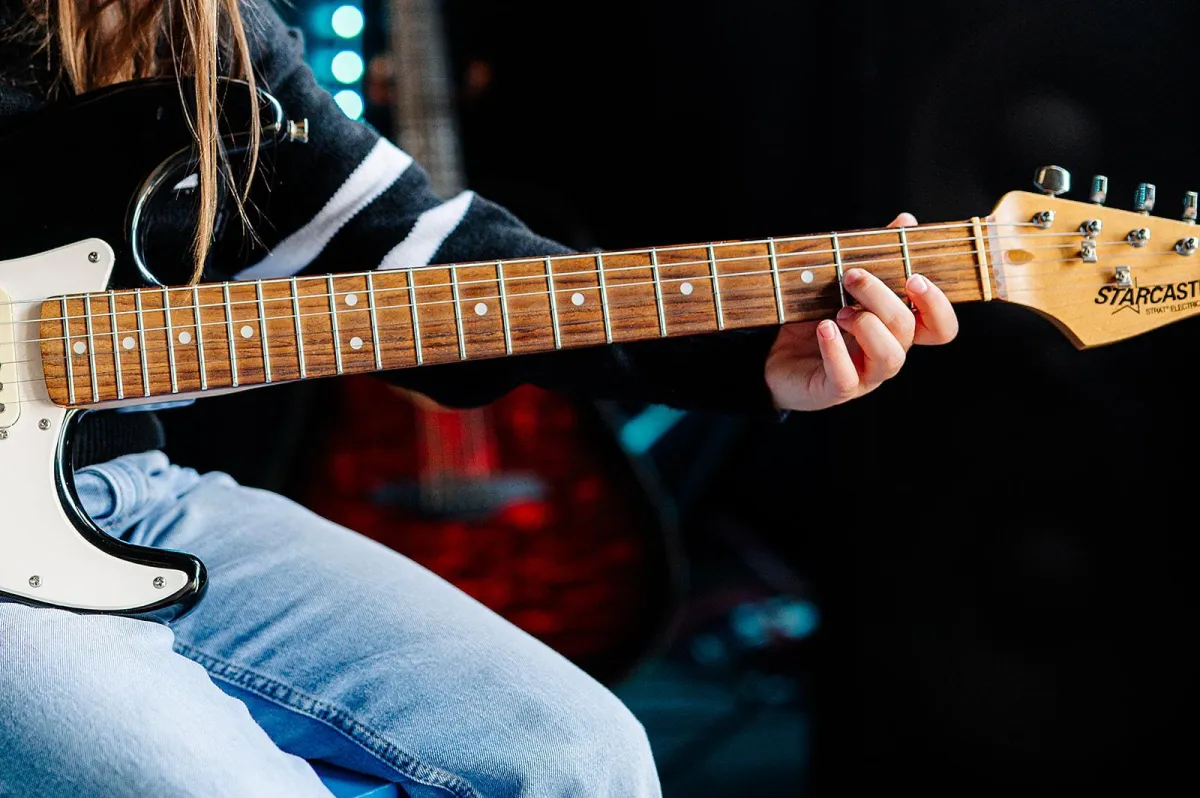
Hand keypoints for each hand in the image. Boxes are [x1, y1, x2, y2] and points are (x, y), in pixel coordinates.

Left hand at [765, 213, 958, 410]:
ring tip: (838, 311)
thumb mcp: (843, 287)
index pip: (940, 327)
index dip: (937, 305)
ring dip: (867, 326)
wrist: (774, 360)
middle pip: (907, 330)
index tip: (913, 277)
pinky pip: (846, 376)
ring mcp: (865, 376)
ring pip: (890, 357)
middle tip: (852, 276)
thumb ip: (877, 257)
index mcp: (897, 331)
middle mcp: (888, 354)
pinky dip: (835, 350)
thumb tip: (906, 220)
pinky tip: (823, 328)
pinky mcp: (836, 390)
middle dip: (882, 297)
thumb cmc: (817, 320)